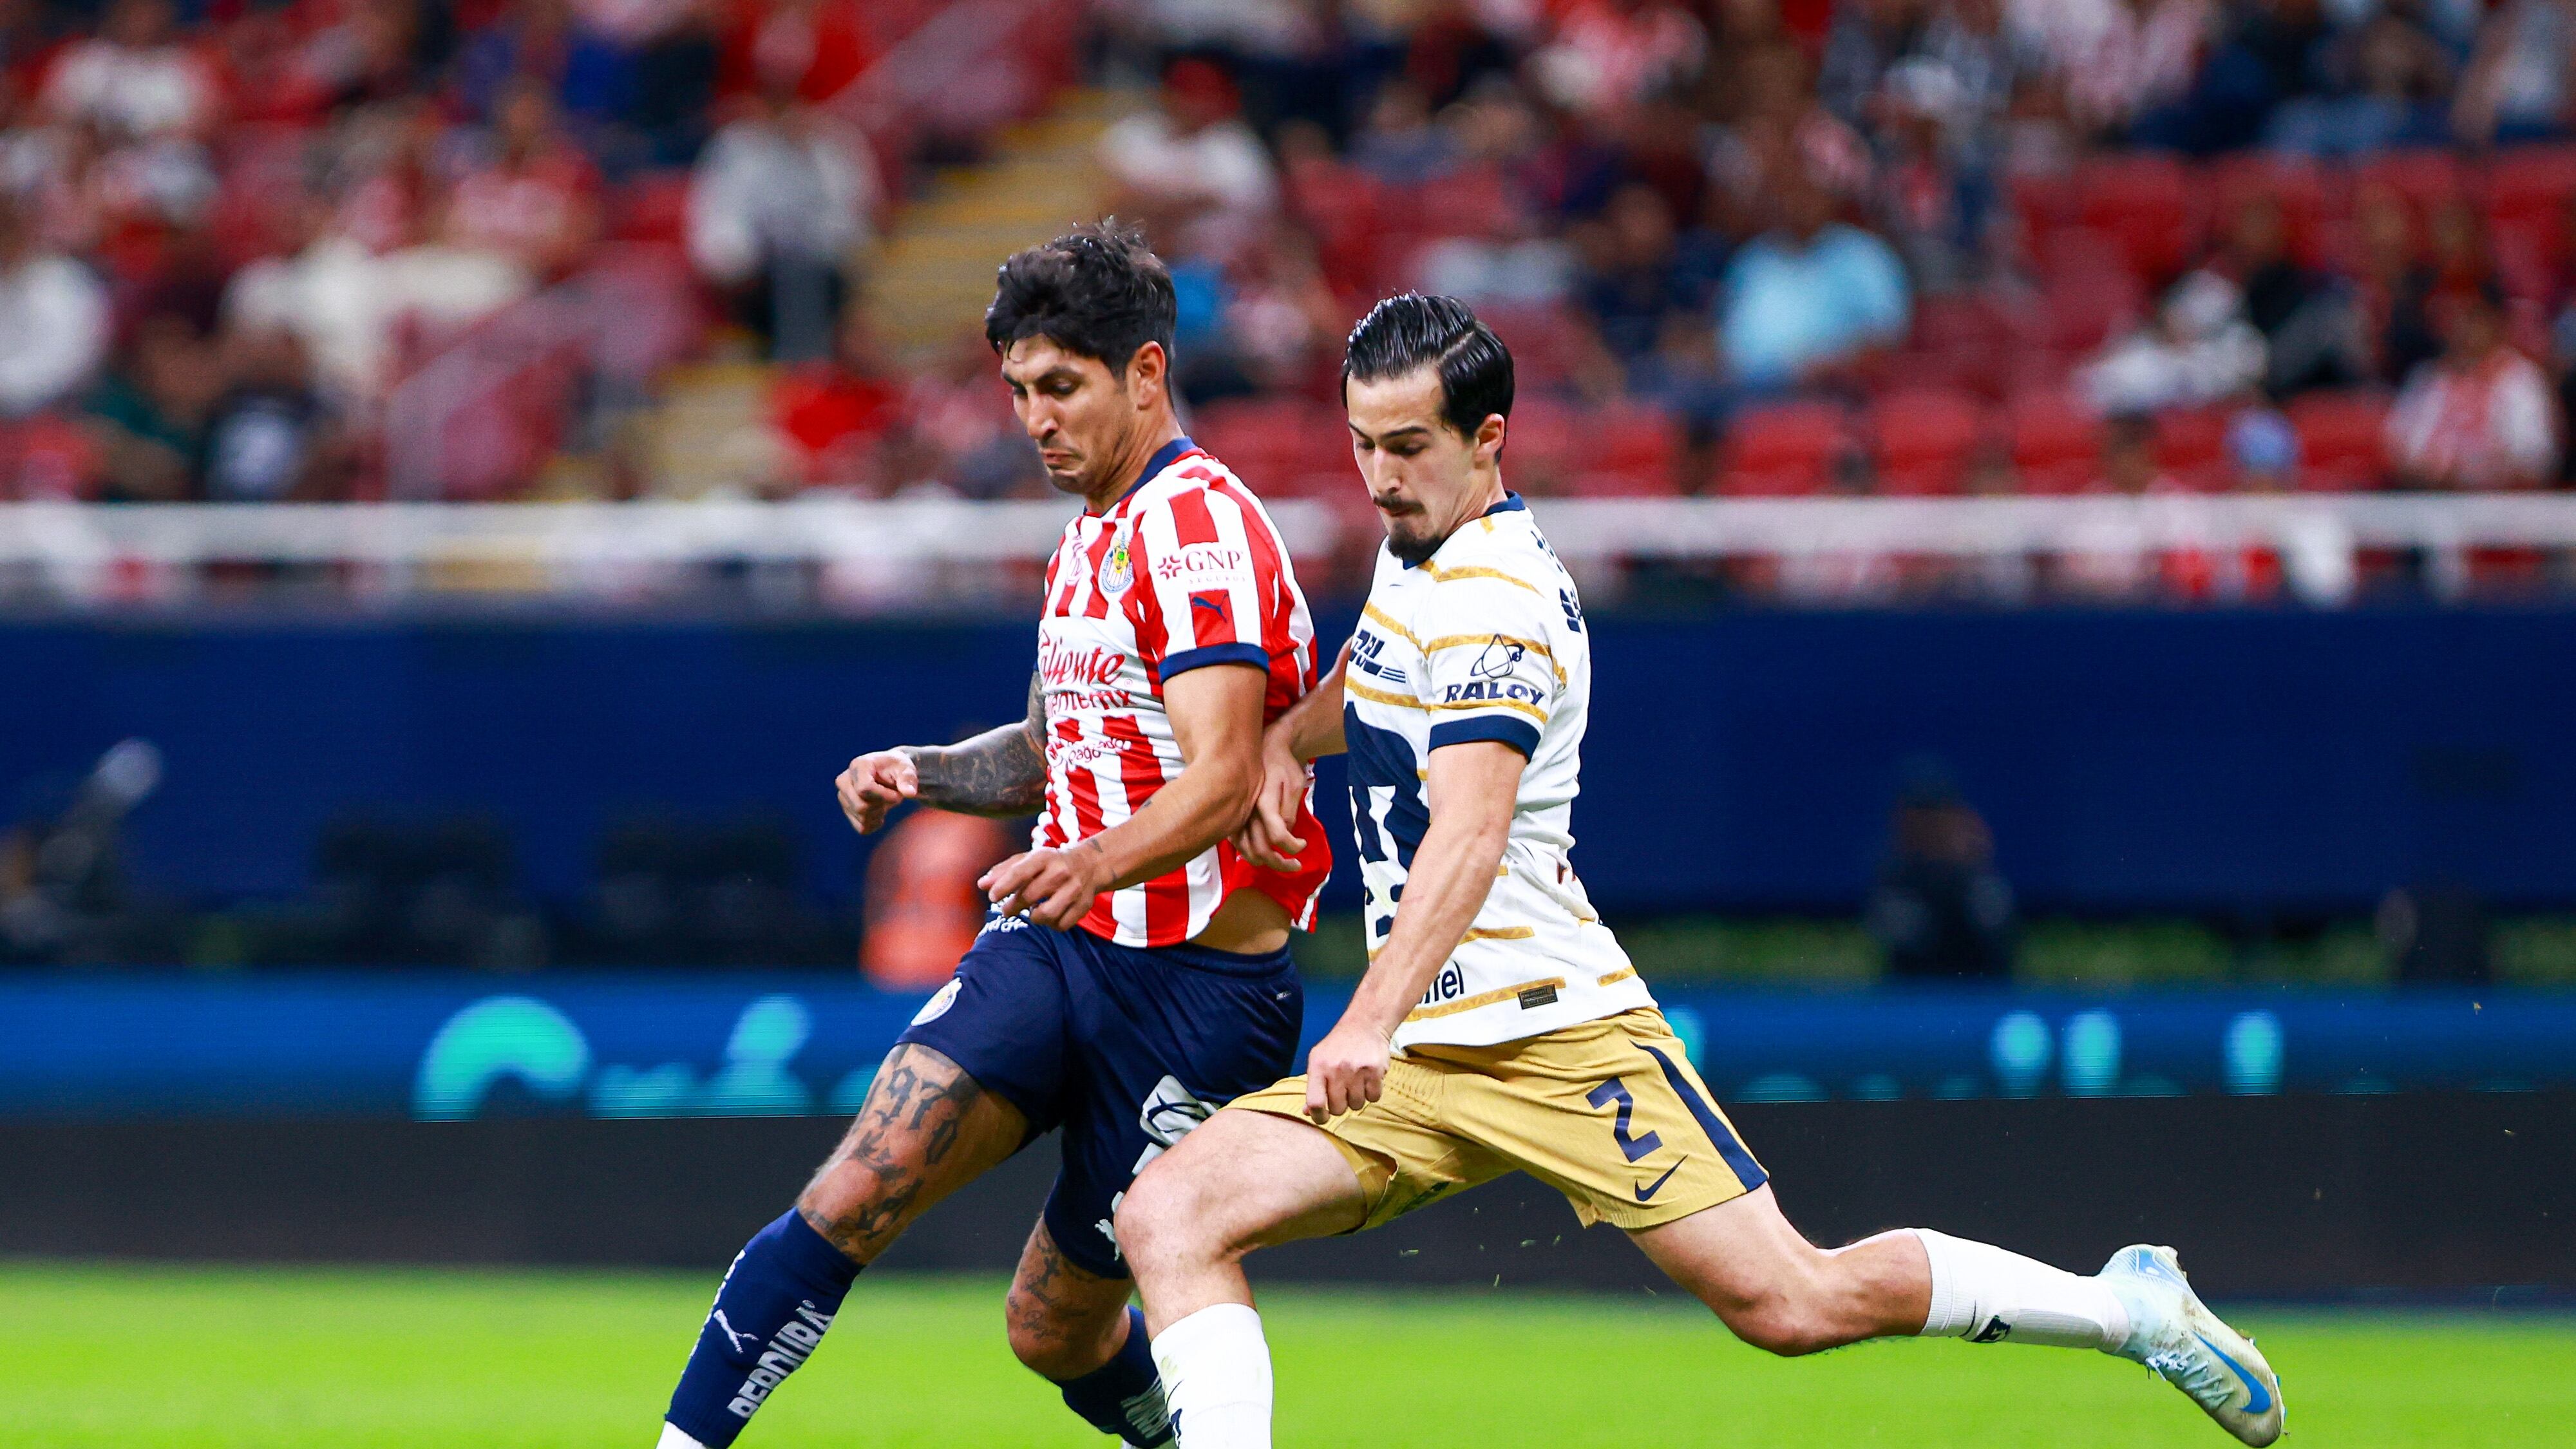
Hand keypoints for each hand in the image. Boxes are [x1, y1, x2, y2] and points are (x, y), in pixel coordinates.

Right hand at [837, 750, 917, 833]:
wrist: (888, 773)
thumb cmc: (896, 768)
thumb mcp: (906, 768)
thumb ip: (908, 779)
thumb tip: (910, 793)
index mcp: (858, 766)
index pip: (864, 789)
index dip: (884, 796)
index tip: (898, 795)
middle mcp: (844, 781)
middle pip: (861, 807)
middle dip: (882, 805)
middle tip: (893, 797)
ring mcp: (843, 797)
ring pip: (862, 818)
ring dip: (880, 813)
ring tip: (885, 801)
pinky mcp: (847, 810)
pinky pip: (862, 828)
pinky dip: (875, 823)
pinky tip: (880, 811)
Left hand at [980, 839, 1113, 928]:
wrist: (1090, 864)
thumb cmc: (1049, 863)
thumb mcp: (1028, 860)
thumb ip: (1003, 871)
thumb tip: (981, 885)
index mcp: (1044, 857)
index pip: (1020, 873)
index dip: (1003, 887)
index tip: (992, 897)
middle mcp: (1061, 872)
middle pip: (1029, 896)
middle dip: (1013, 906)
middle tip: (1007, 909)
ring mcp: (1074, 890)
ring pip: (1045, 915)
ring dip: (1033, 917)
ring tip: (1031, 911)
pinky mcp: (1083, 906)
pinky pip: (1060, 925)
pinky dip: (1050, 924)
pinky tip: (1048, 915)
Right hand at [1231, 740, 1308, 872]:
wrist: (1264, 748)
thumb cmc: (1282, 765)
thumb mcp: (1295, 784)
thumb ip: (1289, 810)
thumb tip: (1286, 832)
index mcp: (1263, 803)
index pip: (1277, 836)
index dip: (1293, 847)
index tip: (1303, 845)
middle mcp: (1246, 812)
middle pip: (1260, 850)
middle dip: (1281, 864)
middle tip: (1297, 865)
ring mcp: (1237, 815)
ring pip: (1246, 851)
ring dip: (1265, 862)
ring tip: (1281, 863)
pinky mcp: (1232, 817)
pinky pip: (1238, 843)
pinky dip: (1251, 853)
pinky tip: (1263, 853)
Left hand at [1304, 1016, 1391, 1122]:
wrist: (1364, 1025)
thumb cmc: (1338, 1047)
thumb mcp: (1319, 1060)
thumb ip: (1313, 1086)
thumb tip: (1307, 1112)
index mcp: (1318, 1067)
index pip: (1315, 1103)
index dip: (1318, 1116)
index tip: (1323, 1117)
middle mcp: (1336, 1069)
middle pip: (1338, 1109)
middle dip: (1340, 1105)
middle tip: (1343, 1091)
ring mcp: (1357, 1070)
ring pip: (1356, 1105)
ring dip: (1357, 1098)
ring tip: (1356, 1082)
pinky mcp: (1375, 1071)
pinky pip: (1373, 1098)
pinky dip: (1372, 1092)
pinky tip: (1368, 1079)